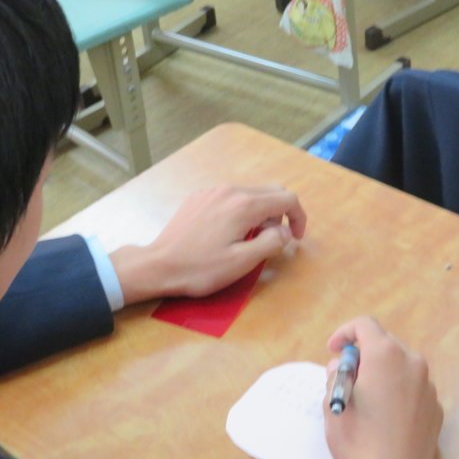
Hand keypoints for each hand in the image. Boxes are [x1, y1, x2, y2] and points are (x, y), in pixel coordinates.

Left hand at [109, 185, 305, 304]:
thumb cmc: (202, 268)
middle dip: (281, 214)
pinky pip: (230, 197)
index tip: (295, 239)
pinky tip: (227, 233)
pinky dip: (240, 210)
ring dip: (260, 212)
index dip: (299, 218)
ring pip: (250, 193)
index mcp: (244, 204)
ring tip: (249, 240)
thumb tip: (285, 232)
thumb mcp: (243, 262)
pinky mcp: (198, 198)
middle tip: (273, 241)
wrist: (159, 265)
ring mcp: (211, 191)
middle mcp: (229, 190)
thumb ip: (272, 243)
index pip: (287, 199)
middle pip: (271, 191)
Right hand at [323, 317, 441, 458]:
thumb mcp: (333, 402)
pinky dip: (399, 392)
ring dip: (383, 374)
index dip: (344, 333)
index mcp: (385, 355)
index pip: (365, 325)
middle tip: (348, 377)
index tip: (332, 351)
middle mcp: (413, 364)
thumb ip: (336, 374)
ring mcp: (429, 388)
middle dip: (365, 354)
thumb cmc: (357, 438)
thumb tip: (343, 366)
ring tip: (367, 400)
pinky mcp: (437, 410)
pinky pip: (414, 389)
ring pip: (402, 367)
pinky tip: (387, 418)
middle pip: (386, 344)